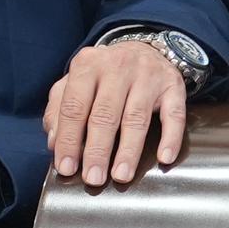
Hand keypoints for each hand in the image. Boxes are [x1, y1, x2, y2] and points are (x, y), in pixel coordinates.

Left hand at [43, 38, 190, 189]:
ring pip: (136, 118)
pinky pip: (174, 114)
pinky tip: (164, 158)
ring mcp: (147, 75)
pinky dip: (170, 138)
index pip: (74, 107)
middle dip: (97, 150)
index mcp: (87, 65)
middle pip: (104, 114)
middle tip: (93, 178)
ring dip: (128, 151)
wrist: (145, 48)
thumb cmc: (104, 75)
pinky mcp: (173, 85)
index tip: (66, 168)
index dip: (69, 140)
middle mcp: (117, 67)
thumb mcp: (76, 83)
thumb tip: (54, 143)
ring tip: (121, 176)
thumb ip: (59, 109)